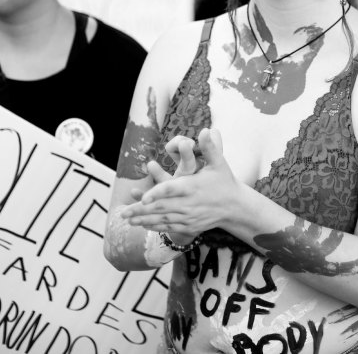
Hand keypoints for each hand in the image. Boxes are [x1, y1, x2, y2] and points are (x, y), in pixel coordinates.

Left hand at [122, 128, 240, 238]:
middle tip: (122, 212)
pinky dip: (155, 226)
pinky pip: (169, 227)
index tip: (143, 198)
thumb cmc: (224, 182)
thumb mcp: (219, 163)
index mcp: (193, 186)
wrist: (235, 207)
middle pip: (162, 207)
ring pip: (163, 219)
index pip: (172, 189)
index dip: (157, 193)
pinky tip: (142, 225)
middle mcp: (189, 203)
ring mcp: (189, 216)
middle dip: (141, 211)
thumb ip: (210, 147)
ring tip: (126, 220)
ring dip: (144, 220)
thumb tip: (205, 130)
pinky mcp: (189, 226)